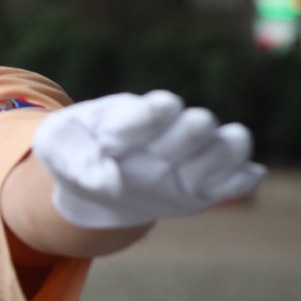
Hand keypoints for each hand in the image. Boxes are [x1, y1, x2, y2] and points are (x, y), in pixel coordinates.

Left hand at [31, 90, 264, 228]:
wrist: (89, 188)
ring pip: (234, 142)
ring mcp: (196, 154)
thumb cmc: (73, 154)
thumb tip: (110, 183)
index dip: (145, 122)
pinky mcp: (210, 184)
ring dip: (210, 164)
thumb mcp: (56, 149)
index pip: (161, 106)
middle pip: (200, 121)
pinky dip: (234, 185)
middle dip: (177, 144)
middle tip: (152, 161)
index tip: (113, 142)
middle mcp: (174, 128)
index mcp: (138, 112)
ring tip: (179, 181)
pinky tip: (199, 193)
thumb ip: (76, 159)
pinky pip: (245, 177)